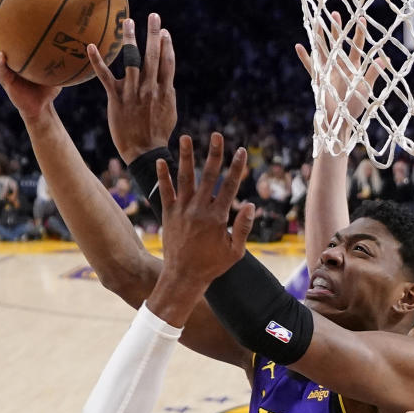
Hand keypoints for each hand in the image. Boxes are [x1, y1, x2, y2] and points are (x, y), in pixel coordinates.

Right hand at [0, 0, 60, 123]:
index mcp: (11, 50)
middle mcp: (3, 57)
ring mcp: (2, 69)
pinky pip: (1, 70)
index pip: (0, 27)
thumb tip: (76, 30)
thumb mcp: (54, 63)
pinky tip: (2, 55)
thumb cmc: (47, 84)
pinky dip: (1, 62)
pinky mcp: (6, 82)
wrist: (42, 108)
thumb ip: (60, 48)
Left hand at [88, 13, 176, 162]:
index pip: (167, 62)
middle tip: (153, 16)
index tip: (165, 32)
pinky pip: (105, 76)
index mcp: (164, 91)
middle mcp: (150, 88)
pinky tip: (90, 46)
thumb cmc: (157, 134)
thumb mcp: (169, 112)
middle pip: (152, 56)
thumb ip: (168, 93)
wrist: (145, 153)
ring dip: (129, 39)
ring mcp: (133, 92)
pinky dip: (98, 60)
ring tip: (128, 22)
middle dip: (154, 34)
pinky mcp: (117, 98)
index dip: (166, 45)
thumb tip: (168, 80)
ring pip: (131, 60)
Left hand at [147, 133, 253, 323]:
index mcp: (217, 217)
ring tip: (186, 137)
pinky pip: (165, 191)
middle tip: (217, 135)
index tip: (241, 151)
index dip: (236, 167)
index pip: (230, 186)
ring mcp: (182, 210)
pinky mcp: (168, 214)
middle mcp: (199, 209)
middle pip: (209, 176)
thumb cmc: (211, 266)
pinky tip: (162, 160)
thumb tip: (251, 205)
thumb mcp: (234, 252)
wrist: (183, 277)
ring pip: (185, 178)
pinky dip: (163, 176)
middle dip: (214, 154)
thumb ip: (243, 228)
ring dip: (186, 156)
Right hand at [295, 12, 386, 138]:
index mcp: (353, 67)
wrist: (340, 123)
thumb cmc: (355, 107)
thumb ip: (372, 73)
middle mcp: (340, 66)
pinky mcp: (319, 80)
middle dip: (336, 29)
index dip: (359, 33)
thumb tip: (384, 59)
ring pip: (323, 50)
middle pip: (337, 43)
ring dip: (319, 37)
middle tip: (334, 13)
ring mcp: (328, 72)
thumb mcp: (365, 89)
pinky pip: (311, 66)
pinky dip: (305, 57)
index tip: (361, 18)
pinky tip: (299, 46)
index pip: (356, 46)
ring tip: (316, 22)